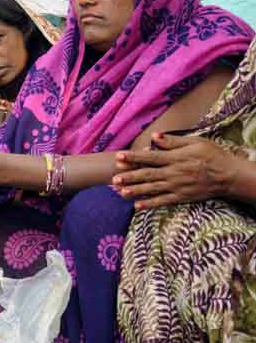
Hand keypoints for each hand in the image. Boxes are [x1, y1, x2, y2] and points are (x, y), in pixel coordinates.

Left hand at [113, 133, 237, 208]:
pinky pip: (162, 201)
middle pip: (147, 175)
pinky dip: (149, 204)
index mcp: (176, 158)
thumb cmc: (213, 155)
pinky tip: (136, 206)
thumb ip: (173, 141)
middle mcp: (174, 173)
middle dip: (129, 176)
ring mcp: (177, 187)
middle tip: (113, 178)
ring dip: (135, 190)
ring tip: (119, 192)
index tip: (119, 157)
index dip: (133, 157)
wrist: (229, 175)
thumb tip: (154, 137)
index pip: (150, 157)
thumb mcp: (196, 142)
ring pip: (152, 189)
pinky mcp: (181, 197)